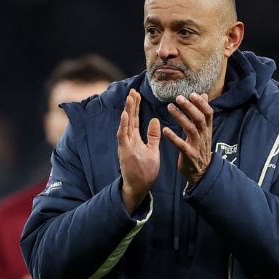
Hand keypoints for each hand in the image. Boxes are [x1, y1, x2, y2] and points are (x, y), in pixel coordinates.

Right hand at [117, 89, 159, 210]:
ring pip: (125, 125)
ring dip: (127, 111)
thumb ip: (152, 136)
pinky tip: (125, 115)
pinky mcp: (124, 152)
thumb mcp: (152, 150)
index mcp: (134, 139)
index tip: (137, 94)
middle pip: (129, 119)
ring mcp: (125, 146)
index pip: (135, 119)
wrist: (139, 187)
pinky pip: (123, 136)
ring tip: (129, 98)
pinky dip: (124, 125)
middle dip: (131, 105)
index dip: (135, 106)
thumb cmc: (145, 171)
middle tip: (132, 90)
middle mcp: (128, 140)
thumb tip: (155, 120)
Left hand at [163, 92, 214, 184]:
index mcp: (207, 129)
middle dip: (190, 107)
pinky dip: (173, 137)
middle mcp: (203, 136)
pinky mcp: (189, 155)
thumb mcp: (204, 131)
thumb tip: (204, 95)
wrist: (201, 172)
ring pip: (190, 129)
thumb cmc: (200, 148)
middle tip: (178, 98)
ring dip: (180, 117)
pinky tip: (165, 129)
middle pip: (199, 119)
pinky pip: (181, 145)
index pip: (208, 113)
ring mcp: (196, 146)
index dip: (201, 103)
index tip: (192, 94)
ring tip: (170, 107)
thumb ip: (202, 114)